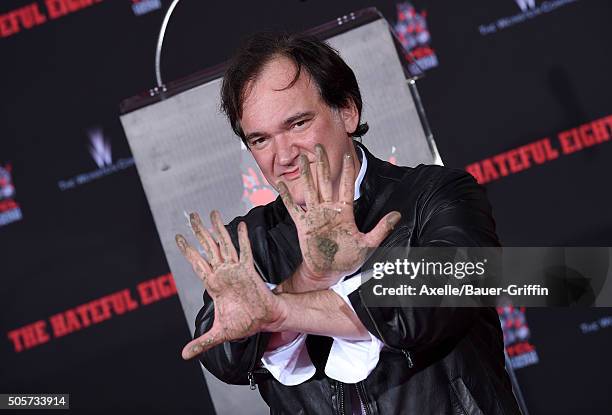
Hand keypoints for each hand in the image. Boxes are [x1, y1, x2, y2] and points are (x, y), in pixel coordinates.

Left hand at [176, 211, 284, 359]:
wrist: (264, 320)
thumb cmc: (244, 324)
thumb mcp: (219, 333)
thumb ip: (201, 341)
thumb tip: (184, 355)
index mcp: (213, 284)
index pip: (197, 262)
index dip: (187, 250)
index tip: (178, 236)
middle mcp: (222, 273)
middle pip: (208, 248)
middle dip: (199, 232)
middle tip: (191, 216)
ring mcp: (235, 269)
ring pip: (223, 245)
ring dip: (218, 229)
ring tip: (211, 213)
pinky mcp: (249, 270)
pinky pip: (244, 251)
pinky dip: (242, 238)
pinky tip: (239, 224)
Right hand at [277, 144, 400, 287]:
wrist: (328, 272)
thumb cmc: (347, 260)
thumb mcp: (368, 244)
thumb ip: (381, 229)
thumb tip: (397, 215)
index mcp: (344, 212)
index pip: (346, 185)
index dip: (346, 170)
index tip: (347, 153)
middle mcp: (328, 210)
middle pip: (324, 181)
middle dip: (321, 164)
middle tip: (317, 147)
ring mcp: (315, 216)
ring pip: (309, 190)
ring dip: (305, 174)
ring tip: (300, 159)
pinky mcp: (303, 225)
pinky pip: (293, 208)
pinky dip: (287, 196)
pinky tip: (280, 184)